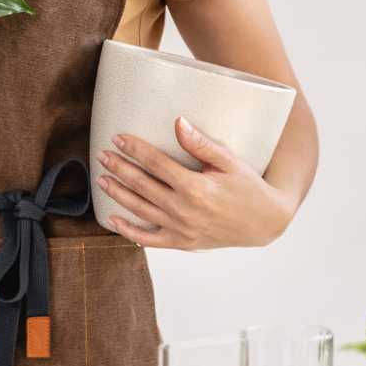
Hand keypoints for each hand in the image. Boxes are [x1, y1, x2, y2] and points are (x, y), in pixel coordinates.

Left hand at [94, 115, 295, 249]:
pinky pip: (149, 240)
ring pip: (140, 210)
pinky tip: (112, 219)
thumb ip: (201, 143)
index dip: (135, 149)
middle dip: (119, 168)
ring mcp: (182, 229)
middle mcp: (185, 210)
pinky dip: (128, 231)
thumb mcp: (230, 161)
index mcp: (196, 187)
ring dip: (118, 194)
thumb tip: (177, 123)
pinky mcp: (182, 243)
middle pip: (142, 185)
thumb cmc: (248, 187)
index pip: (156, 164)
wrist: (265, 222)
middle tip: (102, 155)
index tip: (118, 138)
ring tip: (101, 180)